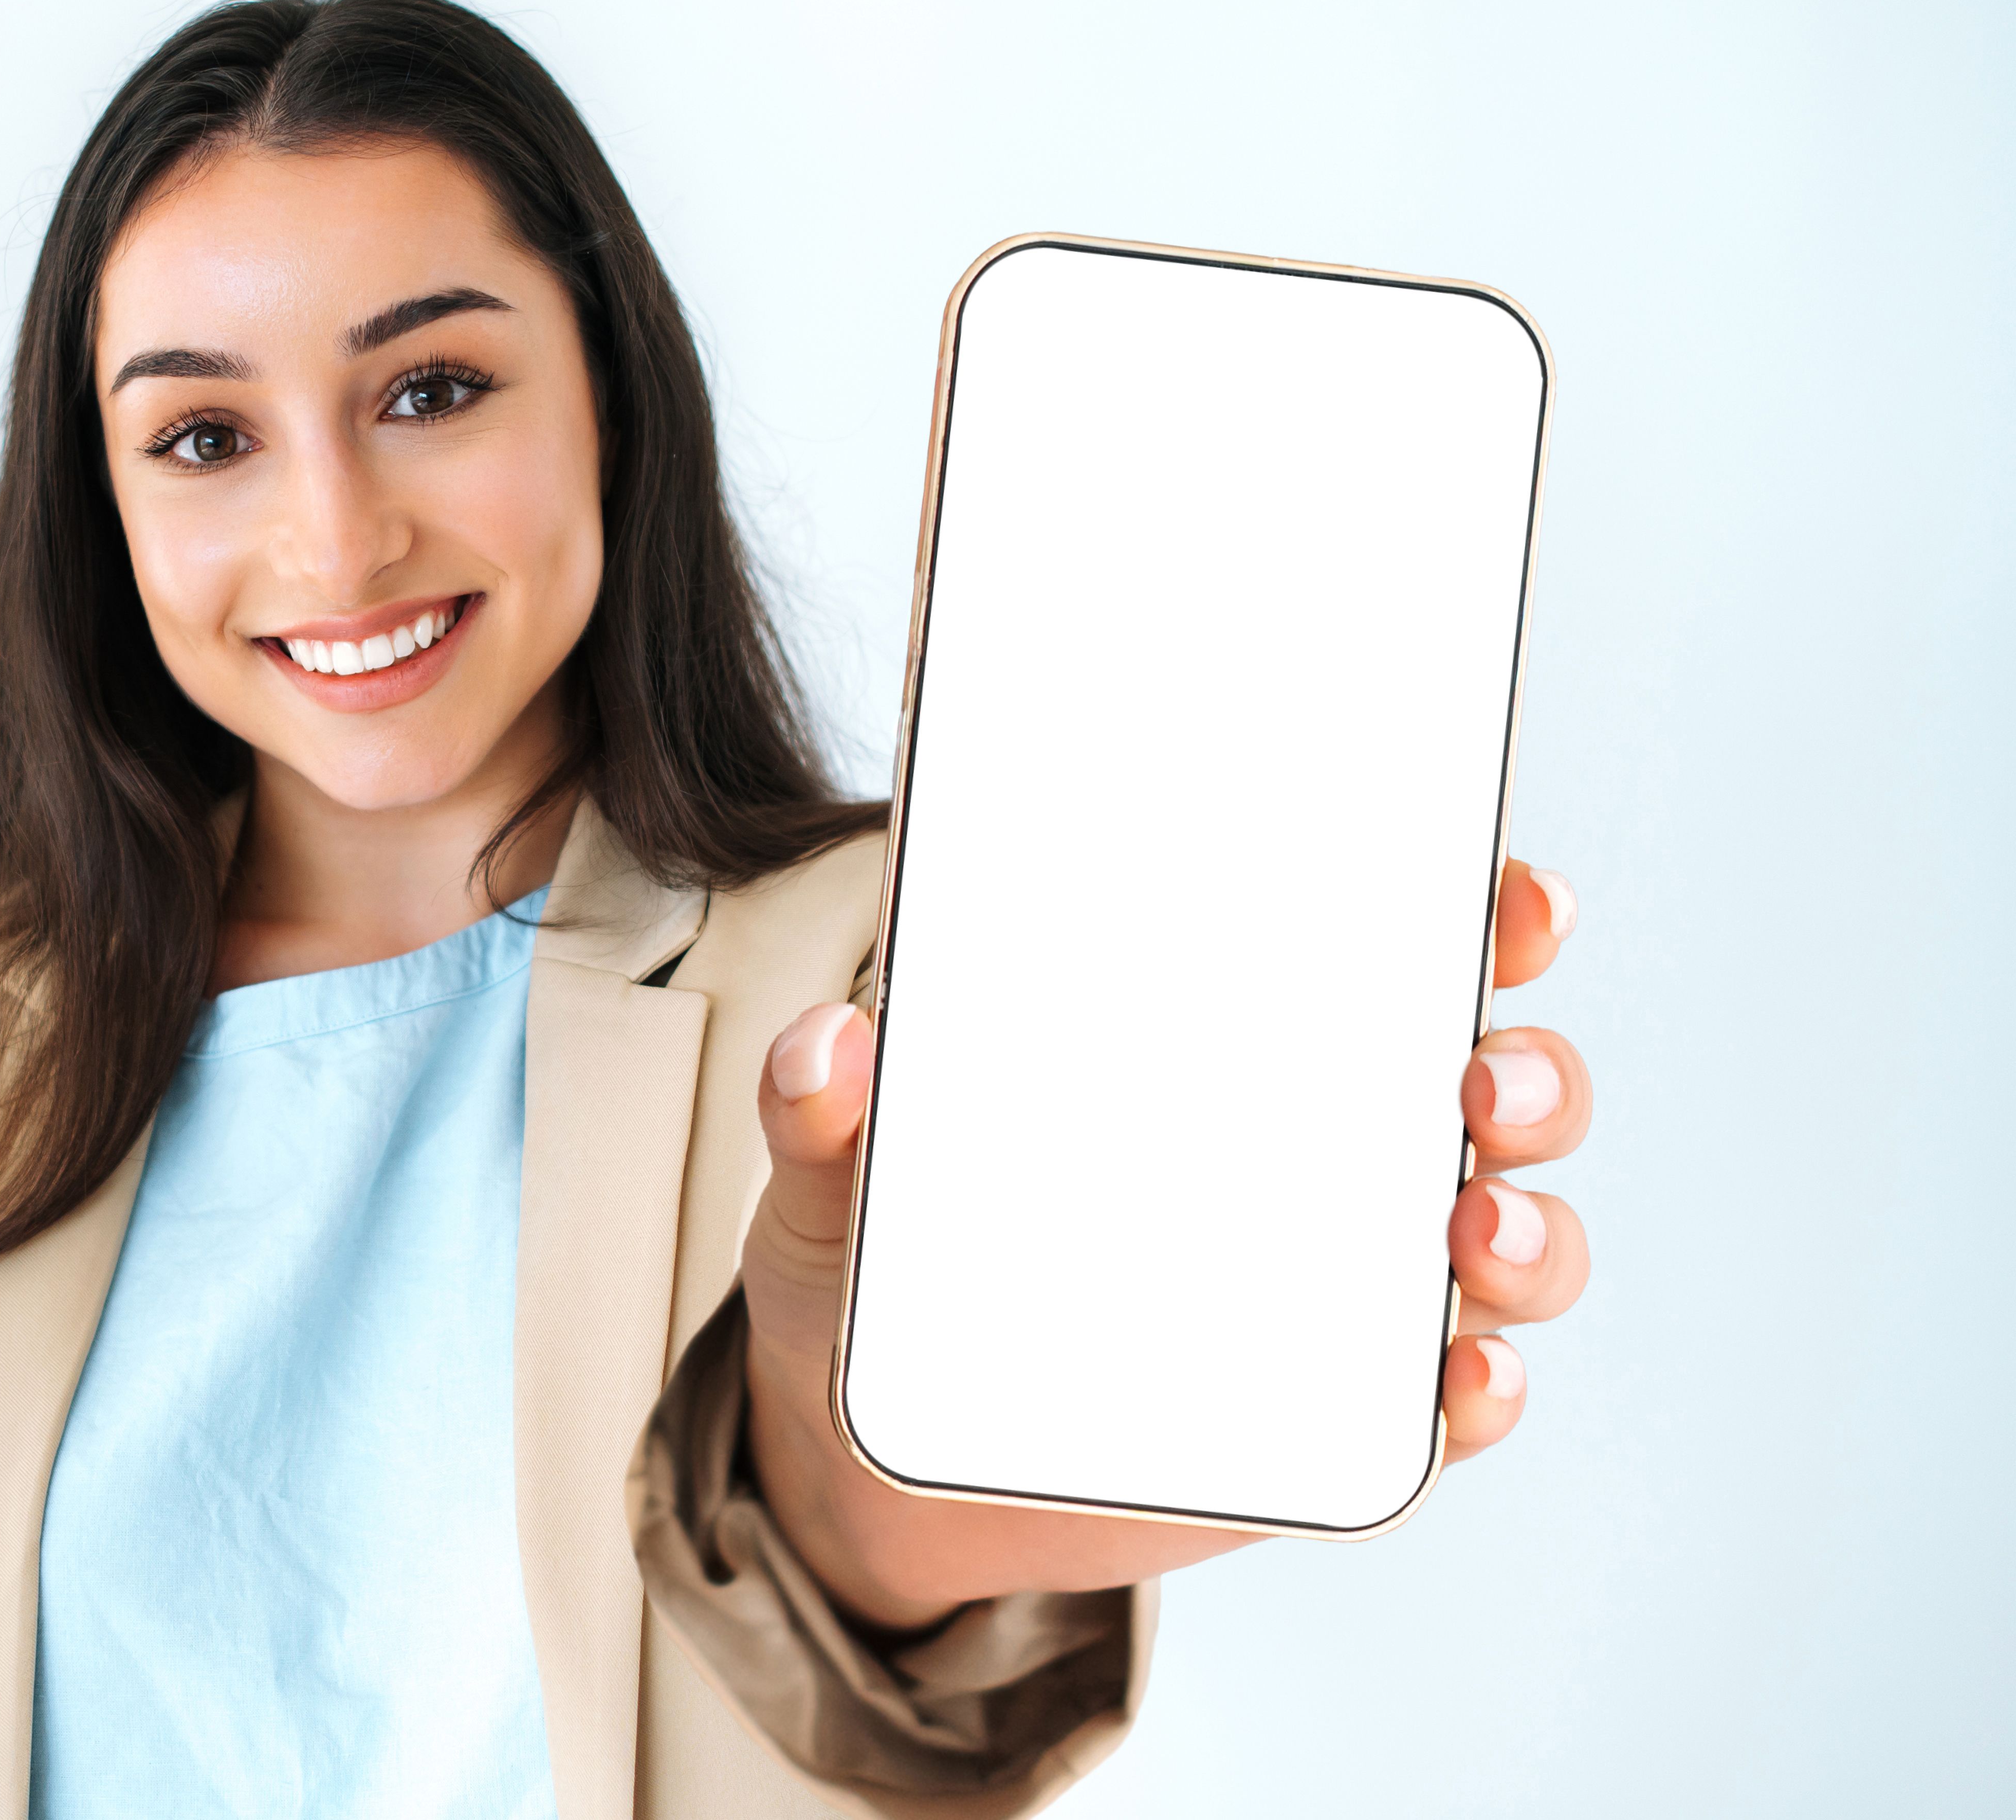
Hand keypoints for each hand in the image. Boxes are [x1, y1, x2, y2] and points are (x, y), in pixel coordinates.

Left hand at [737, 859, 1594, 1628]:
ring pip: (1497, 1248)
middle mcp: (1314, 1162)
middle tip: (1480, 1078)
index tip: (1516, 898)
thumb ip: (821, 1112)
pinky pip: (1437, 1416)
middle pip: (1487, 1094)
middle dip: (1531, 1075)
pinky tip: (1470, 1381)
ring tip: (1480, 1229)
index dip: (1482, 917)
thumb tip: (829, 1045)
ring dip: (1530, 1235)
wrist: (864, 1454)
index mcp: (1227, 1056)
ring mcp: (1333, 1298)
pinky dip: (1480, 1399)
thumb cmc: (875, 1272)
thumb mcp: (834, 1183)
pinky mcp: (1319, 1425)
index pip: (1387, 958)